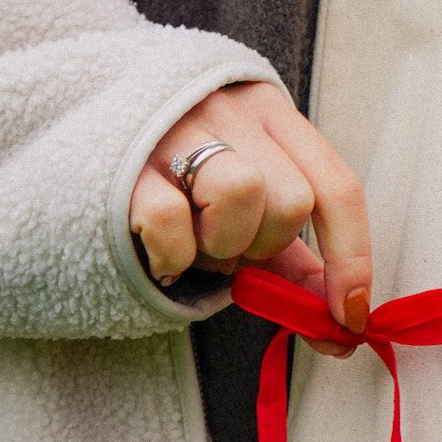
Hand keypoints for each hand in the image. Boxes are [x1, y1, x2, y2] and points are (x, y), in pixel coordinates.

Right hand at [129, 81, 371, 352]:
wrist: (91, 143)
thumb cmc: (184, 189)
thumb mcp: (247, 213)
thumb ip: (296, 266)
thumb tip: (344, 332)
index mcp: (273, 116)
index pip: (336, 186)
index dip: (351, 258)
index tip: (347, 314)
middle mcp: (231, 109)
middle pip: (290, 200)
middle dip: (264, 246)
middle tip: (226, 246)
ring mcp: (176, 126)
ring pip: (240, 194)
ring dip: (221, 245)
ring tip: (195, 241)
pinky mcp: (124, 159)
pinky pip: (170, 218)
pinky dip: (172, 254)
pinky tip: (159, 250)